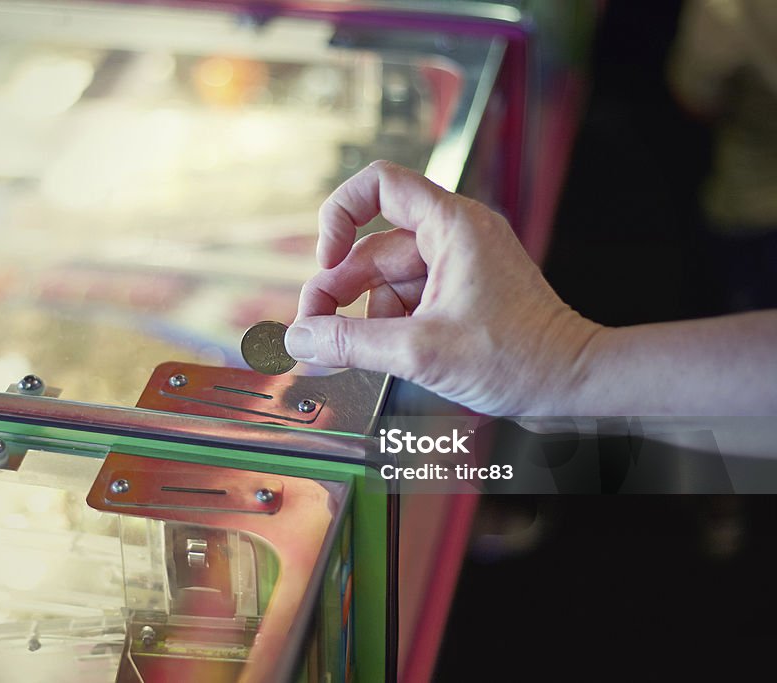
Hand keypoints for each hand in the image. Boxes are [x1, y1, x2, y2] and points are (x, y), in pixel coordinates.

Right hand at [286, 160, 601, 415]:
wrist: (573, 384)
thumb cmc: (519, 358)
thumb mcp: (420, 352)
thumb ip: (350, 343)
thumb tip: (298, 339)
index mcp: (451, 225)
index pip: (378, 185)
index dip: (339, 216)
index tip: (327, 262)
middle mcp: (453, 236)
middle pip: (372, 247)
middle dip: (338, 291)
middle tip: (315, 334)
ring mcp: (457, 266)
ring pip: (385, 281)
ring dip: (365, 317)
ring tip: (363, 356)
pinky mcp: (459, 295)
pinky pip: (407, 301)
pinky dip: (389, 327)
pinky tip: (394, 357)